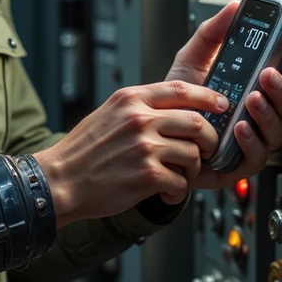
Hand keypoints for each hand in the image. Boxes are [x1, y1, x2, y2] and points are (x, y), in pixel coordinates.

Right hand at [34, 79, 227, 227]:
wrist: (59, 181)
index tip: (221, 105)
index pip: (182, 89)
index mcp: (131, 99)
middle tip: (206, 150)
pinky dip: (177, 191)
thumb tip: (178, 108)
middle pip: (197, 122)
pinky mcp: (147, 175)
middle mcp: (139, 118)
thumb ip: (140, 107)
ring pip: (193, 154)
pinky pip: (181, 182)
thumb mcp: (109, 113)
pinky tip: (164, 192)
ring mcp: (144, 147)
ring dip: (191, 170)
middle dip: (209, 140)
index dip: (208, 97)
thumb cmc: (84, 151)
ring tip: (177, 176)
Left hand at [168, 0, 281, 190]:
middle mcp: (260, 114)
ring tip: (252, 98)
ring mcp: (254, 138)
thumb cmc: (179, 101)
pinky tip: (240, 127)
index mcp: (255, 88)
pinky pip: (258, 155)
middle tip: (267, 74)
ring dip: (268, 112)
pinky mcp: (241, 162)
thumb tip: (233, 8)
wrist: (156, 134)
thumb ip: (212, 33)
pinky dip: (252, 141)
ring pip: (279, 129)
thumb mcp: (192, 59)